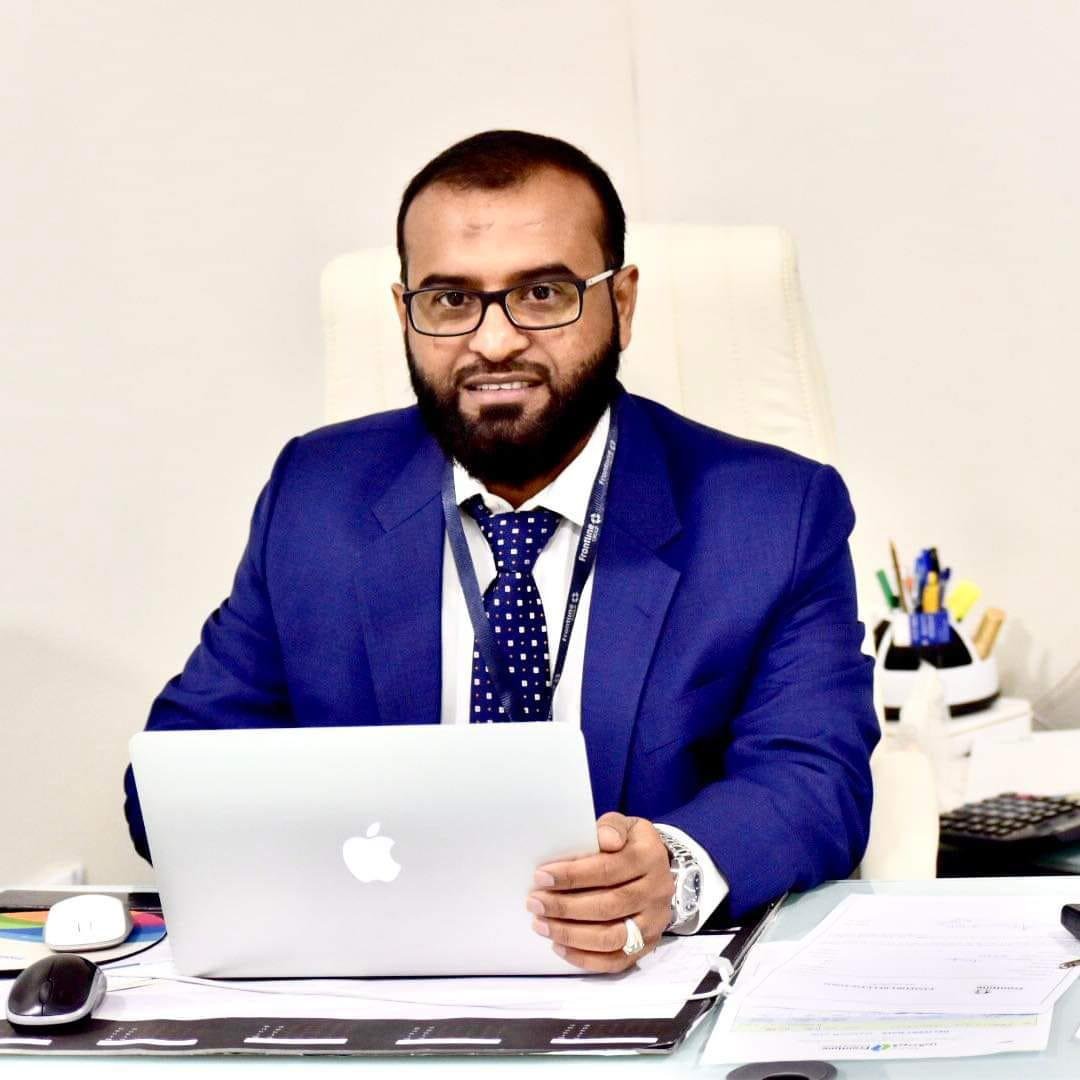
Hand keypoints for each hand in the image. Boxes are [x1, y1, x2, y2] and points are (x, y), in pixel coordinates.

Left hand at [527, 812, 673, 971]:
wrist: (656, 868)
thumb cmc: (629, 844)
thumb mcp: (625, 825)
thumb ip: (611, 827)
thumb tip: (606, 840)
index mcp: (649, 857)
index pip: (608, 869)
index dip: (573, 875)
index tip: (542, 876)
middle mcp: (657, 891)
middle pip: (608, 906)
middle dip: (565, 907)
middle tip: (535, 903)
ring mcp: (654, 922)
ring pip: (611, 938)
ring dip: (571, 935)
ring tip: (541, 925)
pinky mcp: (648, 945)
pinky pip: (616, 960)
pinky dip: (585, 958)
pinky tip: (559, 946)